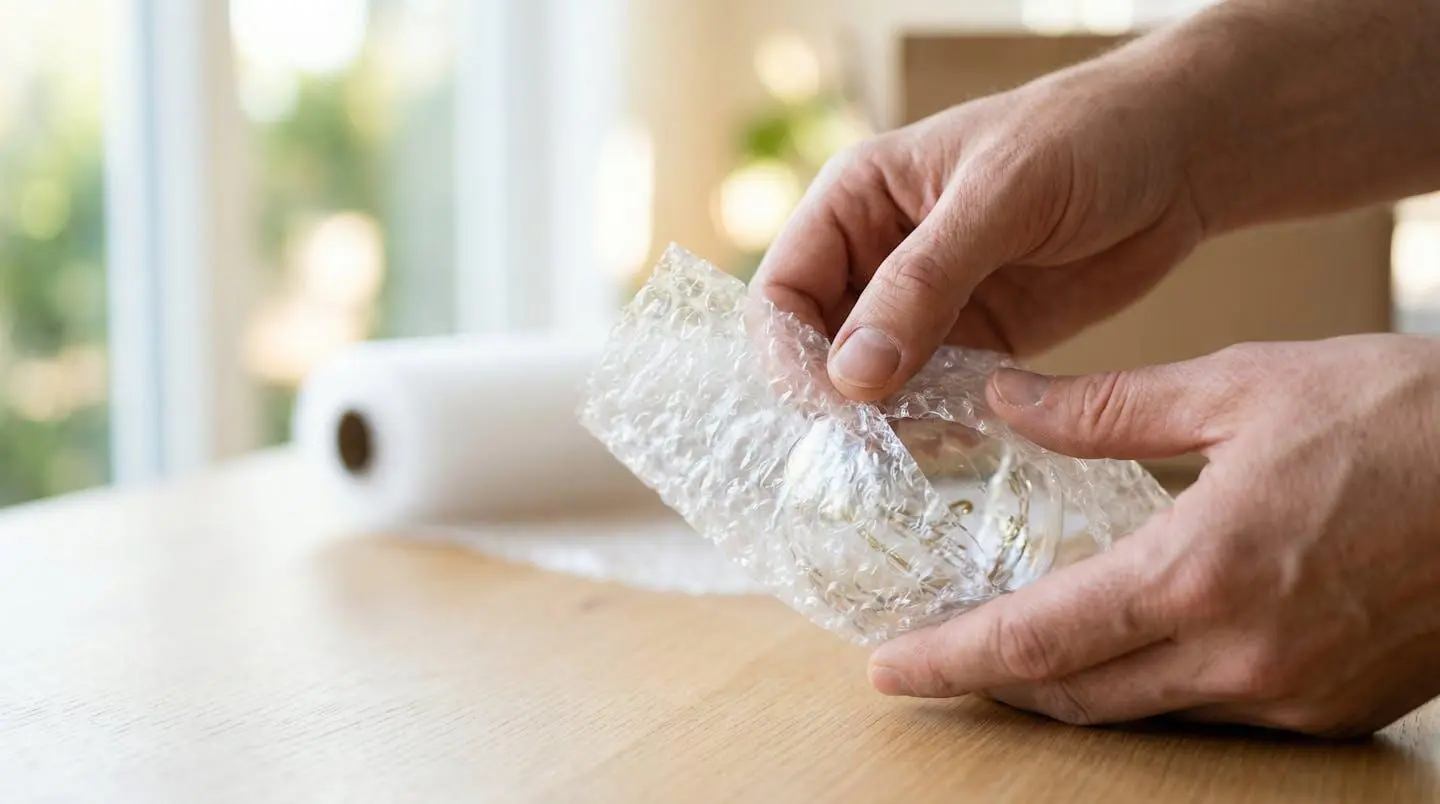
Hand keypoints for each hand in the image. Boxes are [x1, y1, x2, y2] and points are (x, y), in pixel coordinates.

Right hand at [750, 58, 1205, 401]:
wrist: (1182, 154)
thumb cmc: (1085, 136)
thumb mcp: (998, 198)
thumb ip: (922, 283)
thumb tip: (852, 375)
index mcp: (856, 201)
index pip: (782, 292)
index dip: (793, 355)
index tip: (836, 405)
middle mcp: (875, 257)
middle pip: (816, 348)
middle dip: (838, 401)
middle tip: (877, 446)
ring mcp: (924, 305)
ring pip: (871, 383)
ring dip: (888, 422)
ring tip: (927, 449)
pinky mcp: (975, 342)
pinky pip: (931, 396)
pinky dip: (936, 426)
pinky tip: (963, 443)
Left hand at [867, 334, 1439, 737]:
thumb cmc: (1403, 417)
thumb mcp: (1242, 389)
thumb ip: (1108, 410)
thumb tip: (1008, 403)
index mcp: (1200, 573)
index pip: (1037, 639)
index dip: (951, 659)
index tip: (888, 670)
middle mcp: (1239, 656)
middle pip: (1074, 695)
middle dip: (994, 682)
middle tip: (935, 656)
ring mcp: (1291, 696)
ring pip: (1138, 713)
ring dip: (1067, 686)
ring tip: (1013, 644)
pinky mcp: (1333, 709)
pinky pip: (1207, 715)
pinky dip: (1147, 686)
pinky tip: (1127, 643)